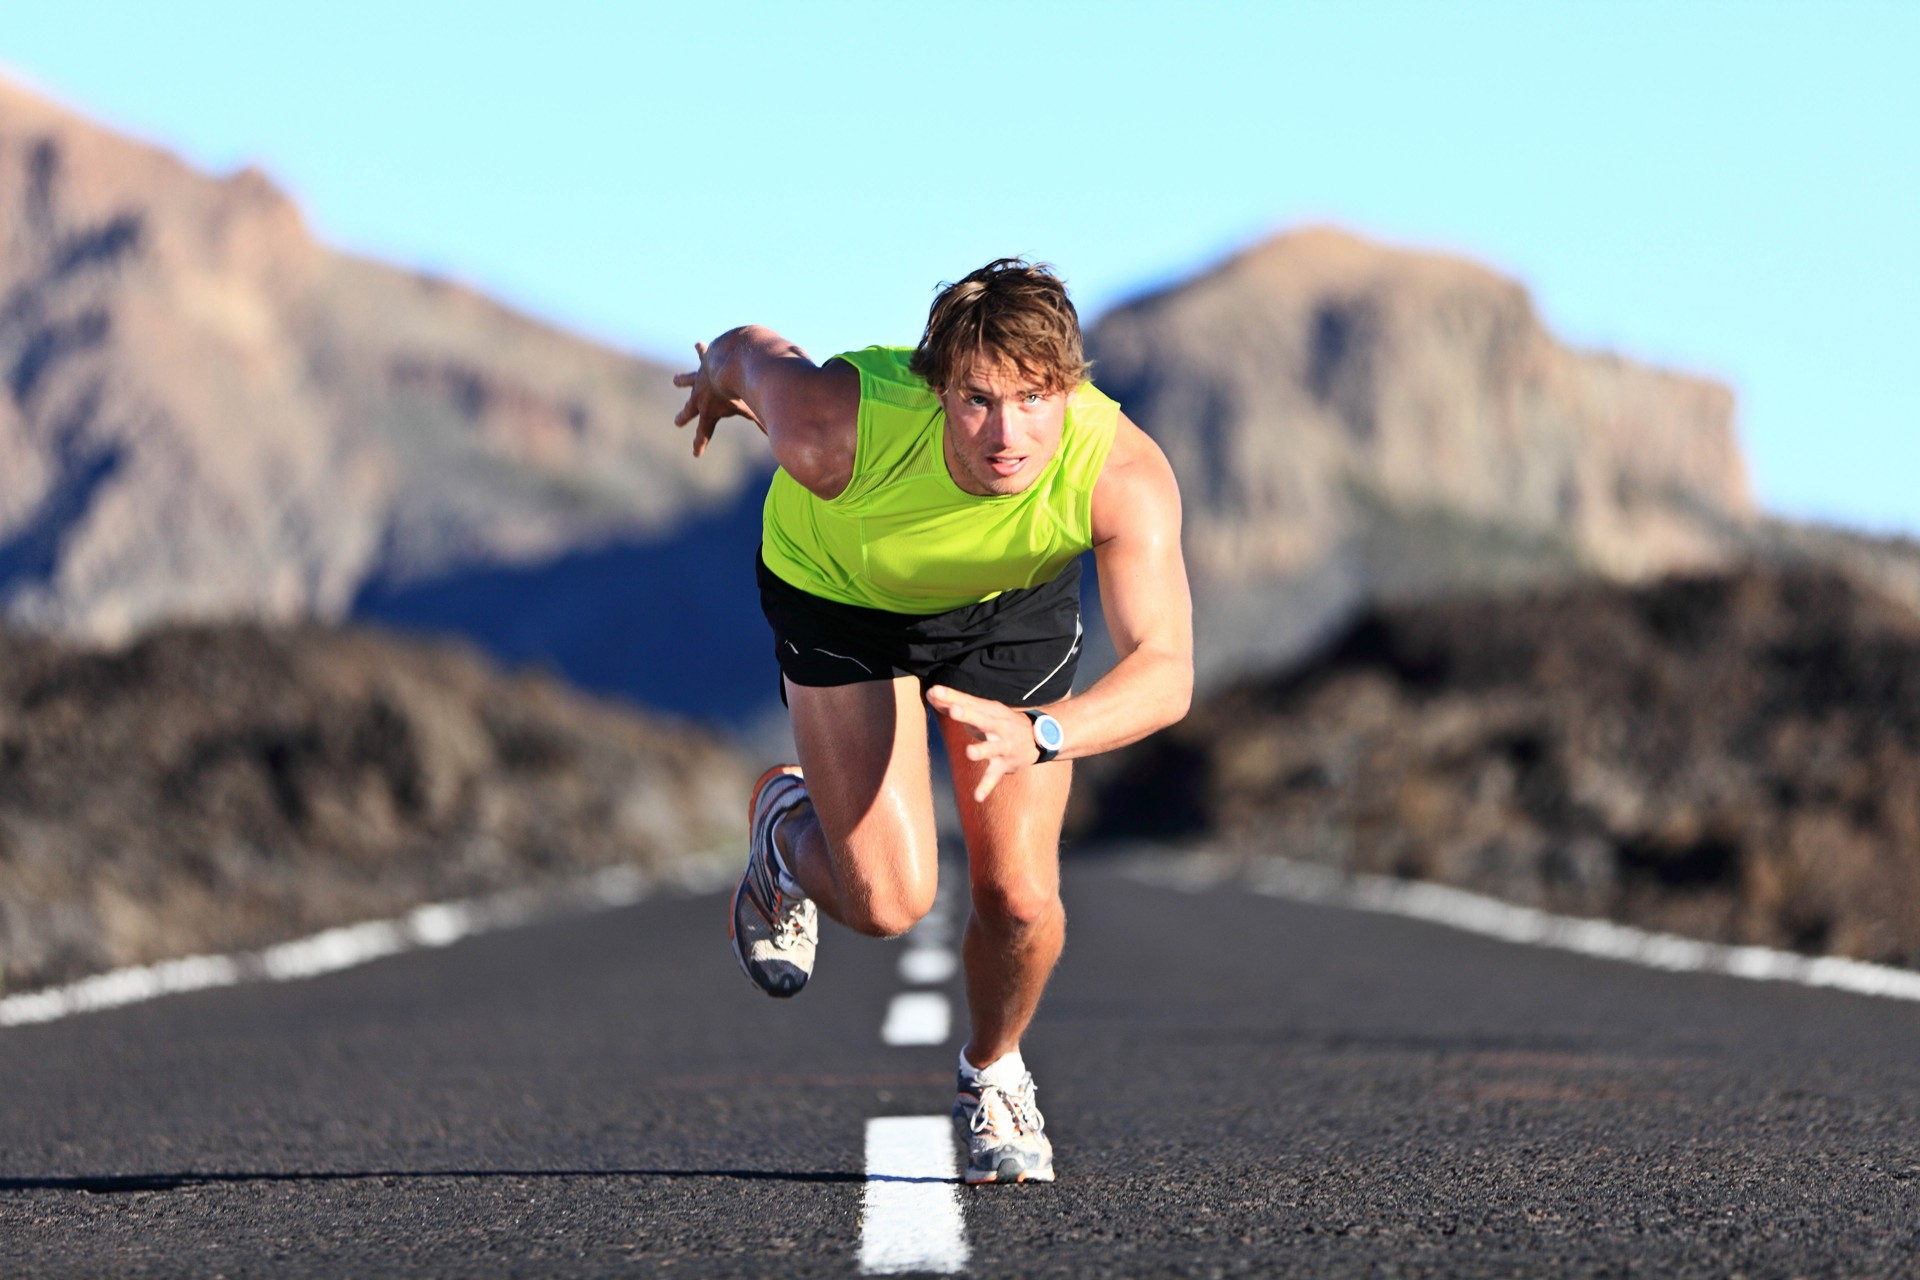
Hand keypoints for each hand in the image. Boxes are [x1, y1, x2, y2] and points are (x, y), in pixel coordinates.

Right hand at [672, 340, 764, 456]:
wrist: (734, 363)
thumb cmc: (744, 389)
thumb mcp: (753, 411)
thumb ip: (763, 425)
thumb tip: (779, 441)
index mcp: (709, 411)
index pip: (703, 433)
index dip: (699, 444)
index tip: (696, 454)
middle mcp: (700, 396)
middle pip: (689, 410)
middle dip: (683, 416)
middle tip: (677, 422)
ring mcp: (701, 378)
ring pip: (688, 381)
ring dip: (683, 380)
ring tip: (676, 380)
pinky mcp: (707, 361)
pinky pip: (703, 355)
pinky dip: (701, 350)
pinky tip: (699, 345)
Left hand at [925, 685, 1039, 802]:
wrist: (1039, 737)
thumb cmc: (1001, 722)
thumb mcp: (983, 710)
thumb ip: (956, 703)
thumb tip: (930, 694)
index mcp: (989, 710)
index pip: (969, 701)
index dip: (951, 697)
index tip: (933, 691)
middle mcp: (998, 726)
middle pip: (982, 719)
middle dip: (968, 715)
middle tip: (954, 710)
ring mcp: (1003, 746)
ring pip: (992, 748)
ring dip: (981, 750)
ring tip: (970, 753)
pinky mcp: (1005, 764)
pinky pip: (994, 776)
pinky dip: (986, 786)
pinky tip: (977, 797)